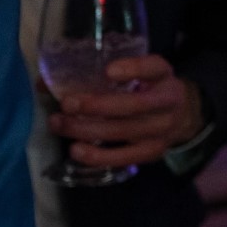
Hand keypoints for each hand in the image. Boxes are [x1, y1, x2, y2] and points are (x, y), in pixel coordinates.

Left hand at [50, 56, 204, 167]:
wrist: (182, 117)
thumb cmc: (148, 89)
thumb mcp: (139, 74)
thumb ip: (104, 74)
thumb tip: (44, 82)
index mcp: (164, 76)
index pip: (154, 68)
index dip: (133, 69)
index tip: (108, 71)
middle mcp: (167, 102)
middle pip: (134, 106)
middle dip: (97, 106)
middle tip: (67, 104)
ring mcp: (161, 131)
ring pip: (122, 131)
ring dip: (87, 129)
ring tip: (58, 124)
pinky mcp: (152, 153)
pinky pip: (123, 157)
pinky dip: (98, 155)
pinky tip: (76, 150)